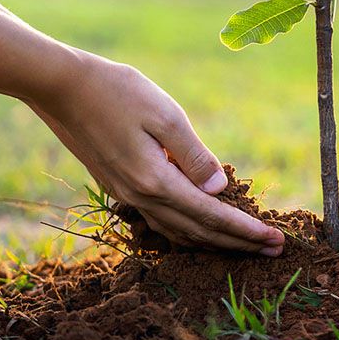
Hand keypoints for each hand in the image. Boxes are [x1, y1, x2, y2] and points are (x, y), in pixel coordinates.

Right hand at [30, 53, 285, 256]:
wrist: (62, 88)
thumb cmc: (118, 92)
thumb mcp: (165, 115)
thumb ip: (194, 155)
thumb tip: (220, 188)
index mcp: (156, 181)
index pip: (212, 216)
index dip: (246, 231)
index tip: (276, 241)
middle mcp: (141, 197)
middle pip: (198, 232)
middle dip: (239, 243)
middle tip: (275, 251)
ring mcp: (127, 195)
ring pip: (179, 232)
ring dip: (214, 241)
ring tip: (245, 244)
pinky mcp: (119, 186)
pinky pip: (161, 222)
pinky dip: (187, 230)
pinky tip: (198, 227)